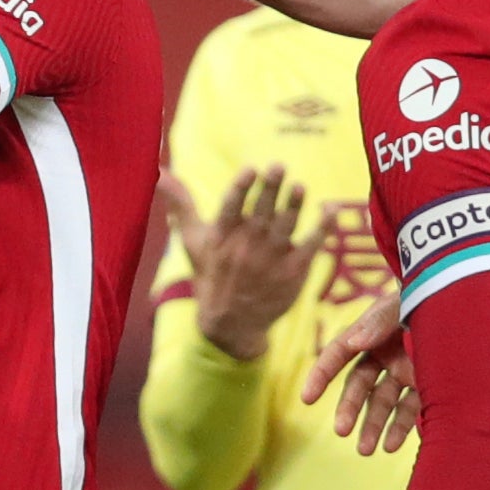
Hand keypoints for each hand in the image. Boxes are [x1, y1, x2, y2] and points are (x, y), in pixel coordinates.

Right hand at [166, 164, 331, 359]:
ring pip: (286, 225)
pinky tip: (329, 208)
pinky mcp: (294, 270)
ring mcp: (272, 259)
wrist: (232, 323)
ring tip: (299, 187)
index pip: (231, 207)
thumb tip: (160, 172)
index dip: (241, 188)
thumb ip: (181, 203)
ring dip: (294, 205)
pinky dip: (323, 226)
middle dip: (270, 188)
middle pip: (261, 212)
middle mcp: (247, 246)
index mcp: (222, 236)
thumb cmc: (211, 274)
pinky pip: (313, 244)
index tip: (251, 169)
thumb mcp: (192, 240)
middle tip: (279, 167)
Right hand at [297, 287, 420, 454]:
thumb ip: (380, 322)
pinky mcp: (427, 386)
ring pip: (382, 403)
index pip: (340, 352)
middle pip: (360, 385)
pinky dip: (400, 428)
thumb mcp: (405, 303)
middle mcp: (386, 354)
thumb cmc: (433, 295)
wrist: (473, 306)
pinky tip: (390, 446)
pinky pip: (410, 410)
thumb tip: (355, 342)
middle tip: (341, 431)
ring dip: (373, 426)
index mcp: (373, 331)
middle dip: (349, 408)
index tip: (307, 399)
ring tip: (366, 450)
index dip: (321, 374)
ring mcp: (406, 371)